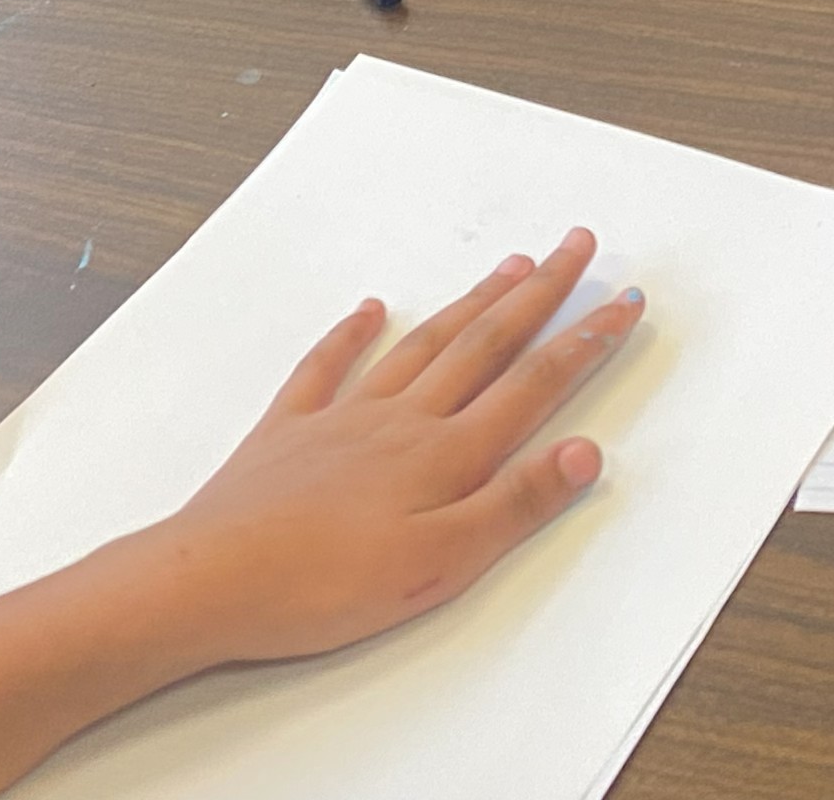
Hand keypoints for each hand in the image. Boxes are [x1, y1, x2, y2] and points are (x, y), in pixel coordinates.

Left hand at [104, 229, 638, 672]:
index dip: (585, 342)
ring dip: (471, 302)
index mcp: (445, 455)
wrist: (210, 582)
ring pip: (422, 344)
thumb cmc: (323, 585)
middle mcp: (402, 421)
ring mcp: (343, 419)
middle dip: (540, 293)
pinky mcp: (288, 432)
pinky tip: (366, 307)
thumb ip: (515, 505)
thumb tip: (584, 452)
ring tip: (509, 265)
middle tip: (577, 246)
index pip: (533, 386)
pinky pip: (327, 366)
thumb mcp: (441, 564)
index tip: (623, 304)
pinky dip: (349, 333)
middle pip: (485, 344)